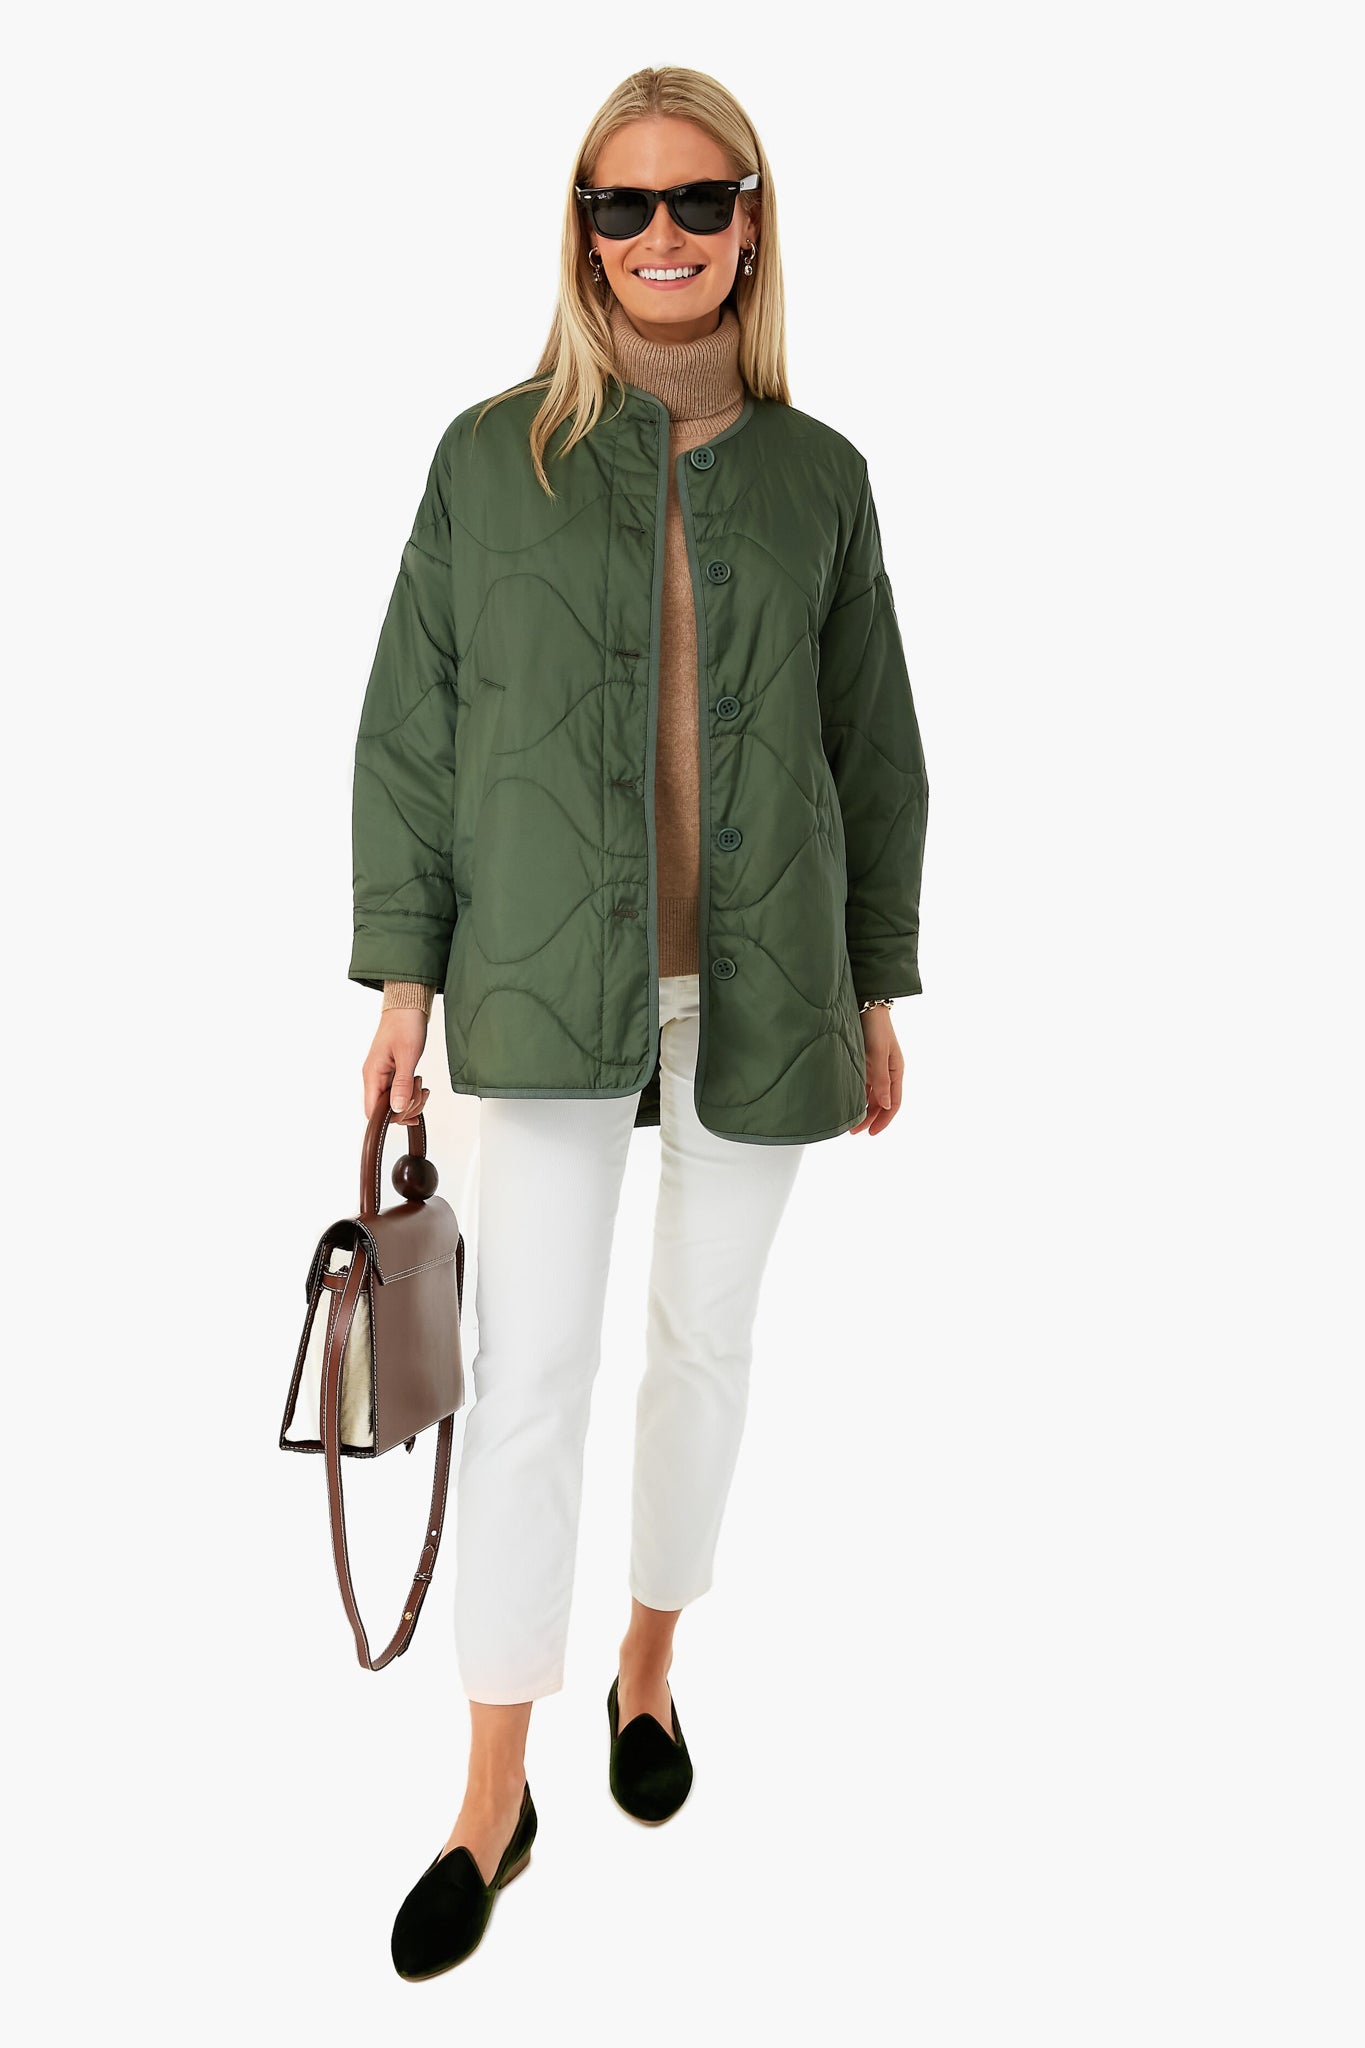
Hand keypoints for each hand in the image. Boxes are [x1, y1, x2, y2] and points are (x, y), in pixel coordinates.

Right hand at [363, 1009, 430, 1124]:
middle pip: (384, 1109)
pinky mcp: (392, 1071)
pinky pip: (398, 1091)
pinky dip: (410, 1092)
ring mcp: (382, 1074)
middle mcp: (374, 1076)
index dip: (392, 1117)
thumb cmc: (405, 1024)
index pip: (372, 1111)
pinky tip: (419, 1084)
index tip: (410, 1109)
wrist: (408, 1005)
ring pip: (393, 1101)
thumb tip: (398, 1109)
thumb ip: (402, 1084)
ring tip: (421, 1086)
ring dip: (410, 1100)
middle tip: (420, 1092)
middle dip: (406, 1107)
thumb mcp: (408, 1056)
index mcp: (372, 1074)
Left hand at [847, 1005, 903, 1136]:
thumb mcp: (878, 1054)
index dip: (884, 1119)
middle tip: (855, 1132)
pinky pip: (864, 1085)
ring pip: (872, 1095)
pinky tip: (849, 1104)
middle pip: (882, 1102)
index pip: (894, 1102)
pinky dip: (859, 1096)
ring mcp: (876, 1067)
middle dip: (871, 1118)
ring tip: (850, 1123)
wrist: (866, 1004)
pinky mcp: (865, 1061)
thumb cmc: (875, 1026)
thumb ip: (881, 1079)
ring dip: (864, 1109)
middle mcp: (888, 1071)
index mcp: (896, 1070)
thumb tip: (885, 1104)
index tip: (871, 1133)